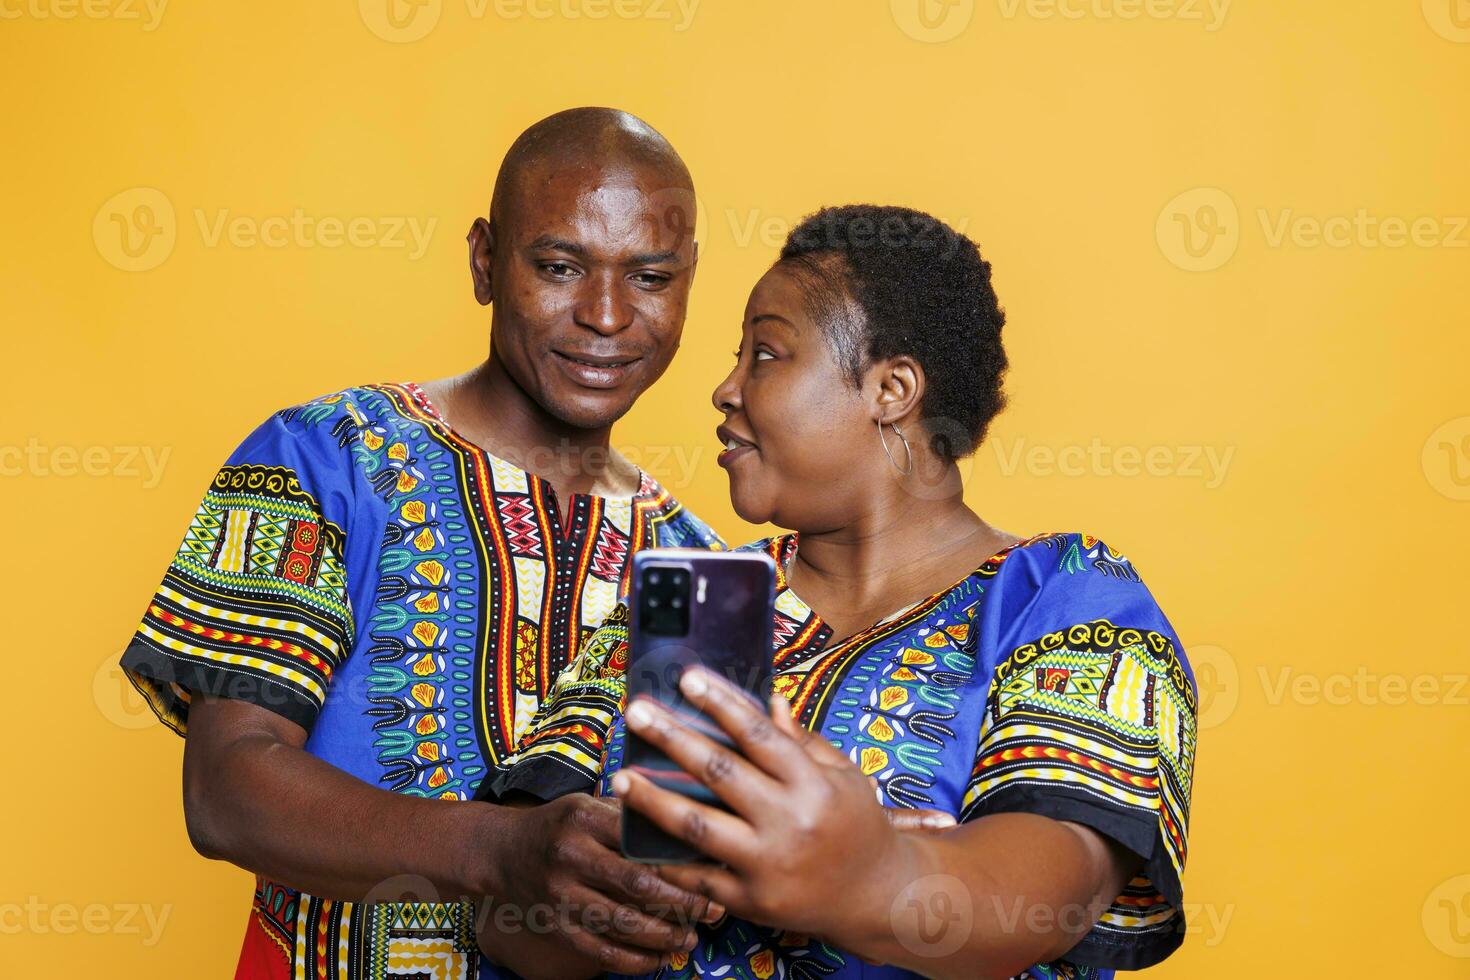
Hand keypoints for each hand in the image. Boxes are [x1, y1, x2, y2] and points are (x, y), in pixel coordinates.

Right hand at [477, 793, 722, 976]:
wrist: (499, 851)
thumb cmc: (558, 824)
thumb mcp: (587, 803)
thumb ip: (628, 814)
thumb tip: (686, 825)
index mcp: (585, 818)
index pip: (642, 841)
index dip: (681, 860)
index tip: (714, 870)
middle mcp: (571, 855)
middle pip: (638, 885)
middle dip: (683, 902)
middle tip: (714, 911)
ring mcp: (560, 894)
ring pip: (623, 923)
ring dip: (664, 936)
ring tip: (692, 939)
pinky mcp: (555, 926)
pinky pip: (601, 951)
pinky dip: (635, 961)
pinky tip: (660, 959)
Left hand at [609, 667, 930, 943]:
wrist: (879, 896)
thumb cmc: (859, 825)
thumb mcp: (843, 775)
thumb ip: (801, 742)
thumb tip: (768, 700)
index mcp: (814, 784)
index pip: (759, 736)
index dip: (721, 703)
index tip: (686, 678)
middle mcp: (790, 822)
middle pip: (720, 773)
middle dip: (672, 738)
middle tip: (636, 713)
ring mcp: (768, 865)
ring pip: (697, 827)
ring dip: (653, 799)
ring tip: (619, 777)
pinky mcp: (752, 902)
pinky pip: (699, 878)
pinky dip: (667, 860)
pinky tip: (639, 838)